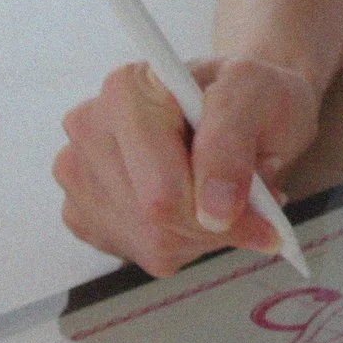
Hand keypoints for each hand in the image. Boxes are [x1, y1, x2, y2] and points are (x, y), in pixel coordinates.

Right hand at [53, 57, 320, 276]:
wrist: (241, 103)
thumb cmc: (249, 94)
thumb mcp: (258, 94)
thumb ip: (232, 144)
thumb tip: (213, 211)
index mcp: (127, 90)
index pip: (160, 189)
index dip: (217, 211)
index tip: (263, 219)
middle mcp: (90, 128)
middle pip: (153, 219)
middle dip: (215, 223)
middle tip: (258, 205)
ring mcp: (79, 173)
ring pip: (150, 242)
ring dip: (205, 233)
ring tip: (227, 194)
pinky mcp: (82, 212)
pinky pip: (142, 252)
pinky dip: (185, 242)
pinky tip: (197, 205)